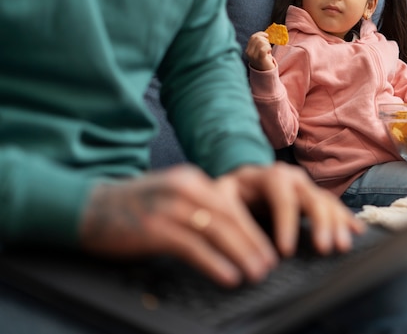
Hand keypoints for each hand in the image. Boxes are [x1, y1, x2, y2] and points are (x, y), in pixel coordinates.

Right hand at [79, 163, 363, 287]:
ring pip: (217, 231)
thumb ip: (198, 209)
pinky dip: (215, 263)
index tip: (268, 248)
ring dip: (242, 254)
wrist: (87, 207)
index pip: (231, 205)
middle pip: (230, 217)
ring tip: (257, 274)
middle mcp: (185, 188)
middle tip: (269, 265)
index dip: (253, 228)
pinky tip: (229, 276)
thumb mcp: (170, 197)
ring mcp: (170, 206)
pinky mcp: (155, 227)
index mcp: (192, 180)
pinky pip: (193, 246)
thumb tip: (230, 236)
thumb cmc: (131, 208)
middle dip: (253, 243)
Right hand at [246, 31, 275, 70]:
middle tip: (268, 45)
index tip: (267, 36)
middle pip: (257, 38)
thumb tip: (265, 34)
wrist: (266, 73)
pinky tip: (270, 51)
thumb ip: (259, 43)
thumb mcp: (259, 51)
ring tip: (269, 50)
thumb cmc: (264, 61)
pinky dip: (268, 48)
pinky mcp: (259, 59)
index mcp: (248, 50)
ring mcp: (253, 56)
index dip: (261, 34)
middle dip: (265, 40)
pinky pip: (263, 48)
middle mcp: (249, 52)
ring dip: (267, 44)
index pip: (253, 37)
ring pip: (261, 42)